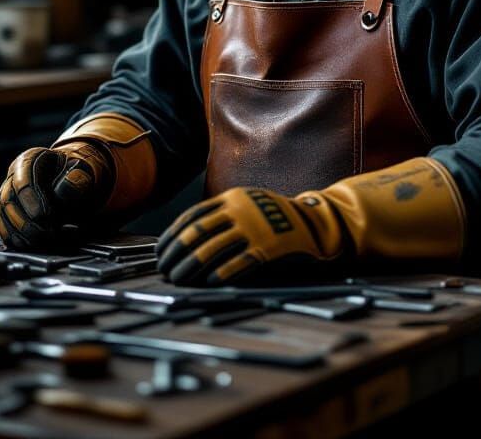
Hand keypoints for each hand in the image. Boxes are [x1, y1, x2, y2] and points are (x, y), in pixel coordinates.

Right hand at [0, 141, 111, 249]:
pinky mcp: (7, 213)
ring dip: (22, 232)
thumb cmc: (75, 175)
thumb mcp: (81, 172)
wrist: (70, 182)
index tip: (45, 215)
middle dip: (26, 221)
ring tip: (44, 238)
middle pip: (8, 200)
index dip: (32, 200)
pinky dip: (17, 239)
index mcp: (29, 159)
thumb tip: (65, 189)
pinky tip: (33, 243)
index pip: (22, 180)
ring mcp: (7, 195)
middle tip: (47, 232)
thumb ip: (76, 180)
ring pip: (3, 216)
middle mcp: (13, 176)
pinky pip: (4, 228)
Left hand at [157, 158, 465, 285]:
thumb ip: (223, 217)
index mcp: (232, 198)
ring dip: (191, 267)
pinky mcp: (269, 248)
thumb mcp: (249, 207)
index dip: (172, 236)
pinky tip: (208, 283)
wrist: (320, 224)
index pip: (192, 216)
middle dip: (176, 254)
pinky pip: (238, 263)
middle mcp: (240, 209)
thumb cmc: (278, 220)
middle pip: (197, 233)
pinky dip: (220, 274)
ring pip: (212, 250)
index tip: (160, 253)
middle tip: (164, 271)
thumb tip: (187, 239)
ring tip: (179, 281)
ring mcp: (255, 228)